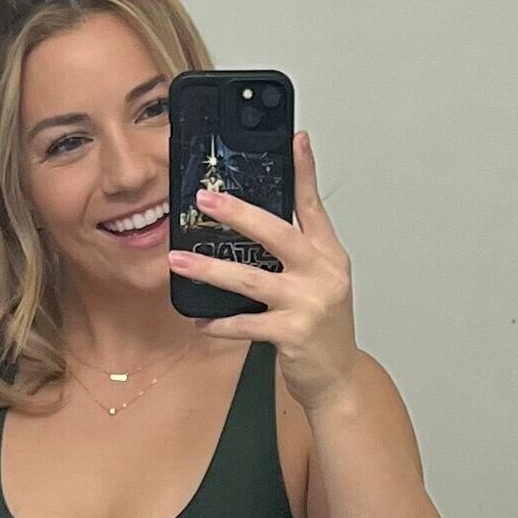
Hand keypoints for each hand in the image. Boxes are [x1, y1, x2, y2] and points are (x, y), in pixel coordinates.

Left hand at [169, 130, 361, 414]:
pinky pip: (246, 324)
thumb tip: (254, 224)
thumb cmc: (322, 328)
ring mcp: (309, 304)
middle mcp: (323, 274)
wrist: (338, 377)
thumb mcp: (318, 282)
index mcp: (329, 255)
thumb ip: (295, 253)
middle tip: (205, 199)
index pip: (314, 206)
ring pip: (252, 279)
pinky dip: (220, 323)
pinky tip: (199, 319)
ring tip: (179, 261)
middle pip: (278, 234)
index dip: (304, 172)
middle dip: (239, 214)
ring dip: (211, 270)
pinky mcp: (293, 334)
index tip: (295, 140)